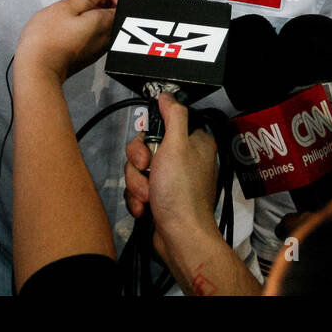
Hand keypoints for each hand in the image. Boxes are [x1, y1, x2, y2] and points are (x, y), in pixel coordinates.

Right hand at [13, 0, 120, 84]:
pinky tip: (71, 24)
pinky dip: (87, 26)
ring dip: (93, 14)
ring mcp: (97, 49)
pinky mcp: (87, 55)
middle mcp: (106, 38)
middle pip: (114, 14)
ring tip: (75, 10)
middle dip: (103, 1)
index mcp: (104, 23)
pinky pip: (95, 36)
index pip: (121, 2)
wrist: (37, 69)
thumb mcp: (66, 7)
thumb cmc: (47, 40)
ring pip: (103, 25)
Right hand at [124, 93, 218, 263]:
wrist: (179, 237)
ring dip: (137, 184)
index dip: (150, 136)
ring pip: (138, 169)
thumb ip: (173, 116)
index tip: (148, 146)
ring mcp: (171, 180)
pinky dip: (137, 198)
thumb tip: (166, 94)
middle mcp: (184, 159)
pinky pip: (138, 188)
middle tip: (147, 172)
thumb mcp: (177, 145)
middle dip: (139, 164)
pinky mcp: (160, 198)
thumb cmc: (180, 191)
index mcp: (194, 143)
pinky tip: (145, 208)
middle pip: (145, 147)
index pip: (163, 124)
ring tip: (148, 197)